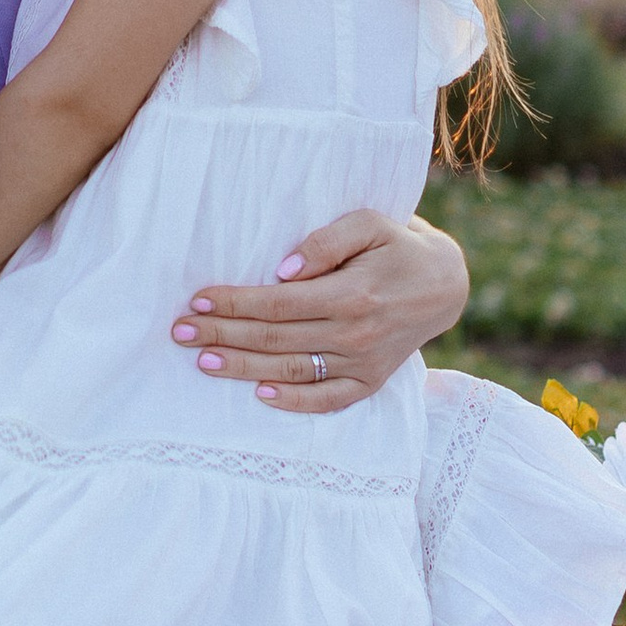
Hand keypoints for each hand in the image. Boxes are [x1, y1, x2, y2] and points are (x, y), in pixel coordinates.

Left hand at [171, 207, 469, 414]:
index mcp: (352, 294)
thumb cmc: (398, 245)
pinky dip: (295, 403)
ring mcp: (364, 363)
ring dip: (244, 368)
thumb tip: (284, 269)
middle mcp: (356, 334)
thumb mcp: (370, 223)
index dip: (235, 302)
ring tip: (203, 361)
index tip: (197, 298)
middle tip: (180, 331)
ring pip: (293, 371)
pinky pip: (329, 400)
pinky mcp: (371, 381)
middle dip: (223, 334)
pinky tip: (260, 395)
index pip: (278, 304)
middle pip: (276, 338)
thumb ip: (327, 241)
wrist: (446, 284)